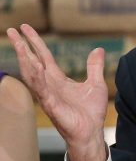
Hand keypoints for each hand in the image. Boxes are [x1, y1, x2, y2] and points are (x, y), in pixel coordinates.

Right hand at [7, 24, 108, 160]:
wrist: (91, 132)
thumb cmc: (91, 112)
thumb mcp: (96, 84)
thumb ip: (94, 66)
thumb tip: (98, 49)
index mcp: (58, 79)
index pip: (43, 56)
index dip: (35, 42)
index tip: (25, 28)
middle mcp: (49, 85)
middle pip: (32, 62)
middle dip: (22, 46)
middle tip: (12, 30)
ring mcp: (48, 95)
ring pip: (32, 74)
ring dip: (25, 59)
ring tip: (18, 44)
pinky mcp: (52, 106)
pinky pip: (42, 90)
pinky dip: (38, 78)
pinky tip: (34, 66)